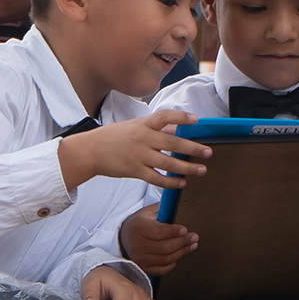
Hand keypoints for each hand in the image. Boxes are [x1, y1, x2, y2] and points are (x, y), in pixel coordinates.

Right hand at [58, 110, 212, 190]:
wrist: (90, 151)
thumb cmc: (114, 137)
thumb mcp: (134, 126)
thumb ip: (155, 128)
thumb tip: (177, 130)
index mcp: (143, 124)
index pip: (164, 117)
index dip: (181, 117)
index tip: (196, 120)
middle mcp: (142, 139)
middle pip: (172, 143)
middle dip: (193, 148)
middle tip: (208, 152)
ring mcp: (139, 156)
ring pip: (168, 163)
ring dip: (187, 168)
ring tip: (202, 170)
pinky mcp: (135, 171)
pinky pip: (156, 178)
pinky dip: (170, 182)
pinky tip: (182, 183)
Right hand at [120, 203, 196, 275]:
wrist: (126, 237)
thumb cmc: (142, 223)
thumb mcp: (149, 211)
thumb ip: (164, 209)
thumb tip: (180, 204)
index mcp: (138, 227)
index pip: (158, 232)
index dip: (173, 232)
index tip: (185, 230)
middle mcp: (136, 244)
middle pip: (165, 247)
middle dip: (183, 242)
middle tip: (194, 237)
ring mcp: (139, 258)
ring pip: (166, 259)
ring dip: (182, 252)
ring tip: (191, 245)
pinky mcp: (143, 268)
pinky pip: (162, 269)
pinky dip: (173, 263)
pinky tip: (179, 255)